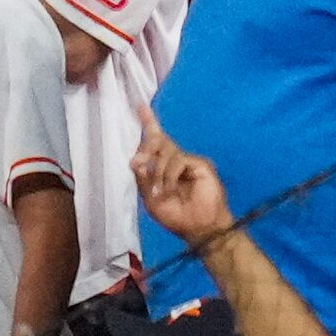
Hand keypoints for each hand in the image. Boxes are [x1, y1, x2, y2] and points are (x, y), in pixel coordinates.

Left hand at [131, 105, 233, 242]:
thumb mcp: (151, 200)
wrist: (199, 228)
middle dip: (146, 147)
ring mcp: (188, 161)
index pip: (155, 142)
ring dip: (157, 172)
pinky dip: (169, 176)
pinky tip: (169, 189)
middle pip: (158, 140)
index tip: (140, 106)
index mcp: (163, 167)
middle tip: (139, 161)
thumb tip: (135, 160)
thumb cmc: (176, 217)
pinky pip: (178, 161)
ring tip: (159, 191)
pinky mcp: (199, 164)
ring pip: (166, 151)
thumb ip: (144, 179)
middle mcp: (175, 160)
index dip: (149, 123)